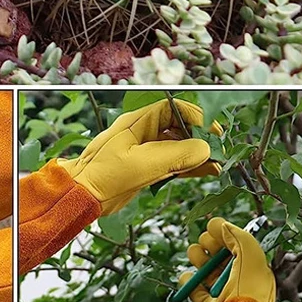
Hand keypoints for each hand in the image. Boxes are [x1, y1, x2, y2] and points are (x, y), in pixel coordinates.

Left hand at [57, 99, 221, 214]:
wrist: (81, 194)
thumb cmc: (103, 174)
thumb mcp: (141, 164)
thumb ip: (174, 155)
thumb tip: (204, 149)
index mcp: (138, 122)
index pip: (173, 108)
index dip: (196, 117)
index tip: (214, 132)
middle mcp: (143, 131)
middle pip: (179, 125)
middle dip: (201, 135)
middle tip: (220, 150)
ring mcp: (145, 148)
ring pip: (179, 144)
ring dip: (198, 152)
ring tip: (218, 163)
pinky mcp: (147, 165)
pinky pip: (174, 160)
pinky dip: (190, 164)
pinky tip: (208, 170)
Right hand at [179, 217, 275, 301]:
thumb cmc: (249, 296)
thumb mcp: (251, 260)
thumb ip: (239, 238)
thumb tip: (221, 225)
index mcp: (255, 270)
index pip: (238, 245)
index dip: (224, 234)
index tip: (213, 230)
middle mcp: (242, 281)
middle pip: (219, 255)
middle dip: (209, 244)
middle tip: (206, 244)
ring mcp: (226, 295)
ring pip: (207, 270)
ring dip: (198, 259)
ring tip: (196, 259)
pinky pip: (196, 291)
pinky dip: (189, 282)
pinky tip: (188, 277)